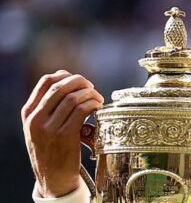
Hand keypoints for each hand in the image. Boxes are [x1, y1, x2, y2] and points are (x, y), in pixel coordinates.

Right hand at [21, 70, 103, 197]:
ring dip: (91, 94)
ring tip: (98, 100)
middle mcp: (36, 119)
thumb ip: (49, 105)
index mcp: (29, 113)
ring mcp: (49, 128)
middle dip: (81, 83)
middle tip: (92, 88)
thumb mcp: (41, 126)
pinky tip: (98, 108)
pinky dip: (93, 105)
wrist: (52, 178)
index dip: (66, 75)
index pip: (46, 82)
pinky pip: (82, 110)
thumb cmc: (51, 148)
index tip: (78, 81)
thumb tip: (66, 76)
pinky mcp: (65, 136)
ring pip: (74, 98)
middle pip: (61, 87)